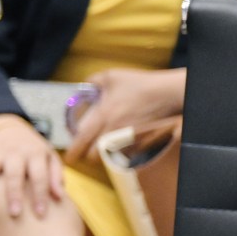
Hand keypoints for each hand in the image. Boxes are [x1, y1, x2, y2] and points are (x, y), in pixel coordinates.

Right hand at [0, 113, 63, 218]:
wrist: (11, 129)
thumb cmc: (34, 150)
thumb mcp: (50, 157)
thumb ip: (56, 176)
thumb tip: (59, 197)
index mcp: (35, 153)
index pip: (39, 176)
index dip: (40, 195)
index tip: (40, 214)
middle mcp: (15, 152)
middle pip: (14, 174)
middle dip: (14, 194)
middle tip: (15, 214)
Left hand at [63, 68, 185, 164]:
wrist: (167, 93)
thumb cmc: (139, 84)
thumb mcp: (110, 76)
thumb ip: (91, 81)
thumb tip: (80, 87)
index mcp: (103, 115)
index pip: (83, 140)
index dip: (74, 152)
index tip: (69, 159)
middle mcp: (114, 130)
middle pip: (95, 156)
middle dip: (89, 156)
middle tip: (87, 151)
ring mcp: (129, 138)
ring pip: (112, 156)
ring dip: (106, 155)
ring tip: (104, 146)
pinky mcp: (142, 141)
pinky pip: (128, 153)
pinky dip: (122, 152)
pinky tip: (122, 142)